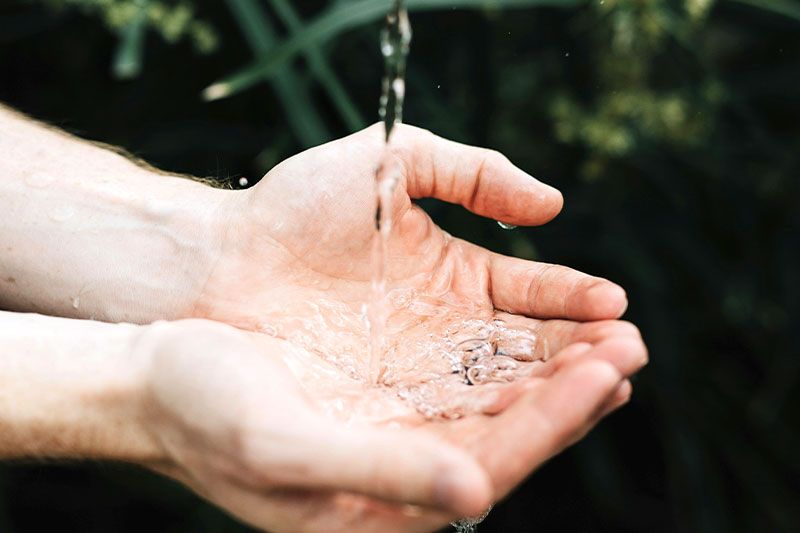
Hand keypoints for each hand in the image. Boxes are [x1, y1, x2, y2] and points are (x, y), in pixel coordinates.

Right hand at [137, 319, 644, 532]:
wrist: (159, 377)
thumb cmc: (205, 414)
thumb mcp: (284, 448)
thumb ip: (376, 475)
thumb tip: (473, 494)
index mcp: (383, 504)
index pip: (493, 466)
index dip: (553, 422)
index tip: (606, 373)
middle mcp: (402, 471)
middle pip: (509, 436)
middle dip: (572, 394)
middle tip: (629, 347)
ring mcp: (398, 430)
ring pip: (496, 404)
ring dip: (553, 371)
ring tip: (609, 332)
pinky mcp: (388, 394)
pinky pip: (465, 377)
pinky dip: (508, 353)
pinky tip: (542, 330)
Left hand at [191, 124, 632, 378]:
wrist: (220, 264)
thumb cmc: (295, 209)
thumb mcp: (390, 164)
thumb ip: (471, 171)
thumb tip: (552, 204)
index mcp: (457, 277)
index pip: (532, 295)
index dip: (573, 299)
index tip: (614, 304)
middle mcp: (447, 334)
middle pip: (530, 352)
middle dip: (582, 353)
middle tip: (627, 353)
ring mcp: (419, 376)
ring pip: (501, 390)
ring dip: (553, 390)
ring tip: (603, 383)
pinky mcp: (387, 413)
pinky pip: (453, 420)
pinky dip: (496, 419)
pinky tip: (534, 413)